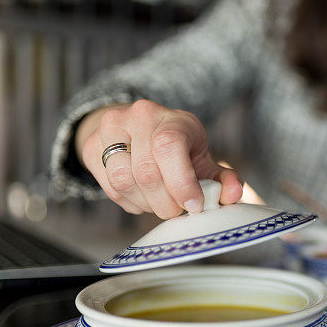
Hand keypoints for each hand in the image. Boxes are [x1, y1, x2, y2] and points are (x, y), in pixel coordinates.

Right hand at [75, 99, 242, 217]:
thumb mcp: (202, 158)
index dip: (182, 182)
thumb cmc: (177, 148)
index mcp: (170, 118)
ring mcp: (109, 129)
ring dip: (147, 203)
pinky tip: (144, 197)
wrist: (137, 129)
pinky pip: (110, 188)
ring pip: (124, 182)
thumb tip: (233, 195)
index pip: (169, 147)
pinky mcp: (92, 147)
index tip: (194, 204)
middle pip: (146, 172)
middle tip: (178, 209)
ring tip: (161, 201)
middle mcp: (137, 117)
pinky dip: (131, 202)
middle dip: (166, 202)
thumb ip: (222, 179)